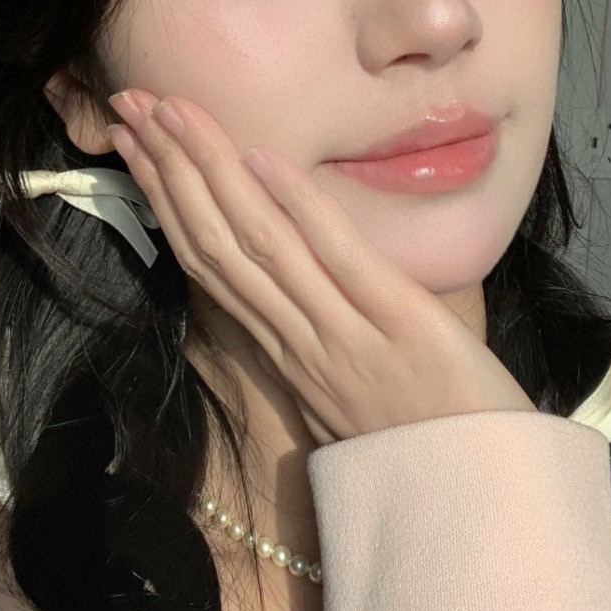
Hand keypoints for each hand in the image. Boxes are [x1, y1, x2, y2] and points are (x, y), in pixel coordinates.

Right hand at [106, 90, 537, 445]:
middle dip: (168, 171)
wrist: (482, 507)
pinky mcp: (403, 330)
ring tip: (173, 112)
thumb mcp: (348, 398)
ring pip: (260, 247)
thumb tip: (299, 290)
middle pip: (217, 246)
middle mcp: (300, 343)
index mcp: (288, 354)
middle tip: (129, 104)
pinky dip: (299, 208)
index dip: (166, 204)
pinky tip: (263, 159)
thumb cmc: (422, 450)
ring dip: (210, 173)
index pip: (210, 267)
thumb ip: (317, 344)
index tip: (134, 146)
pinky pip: (340, 263)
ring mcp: (347, 337)